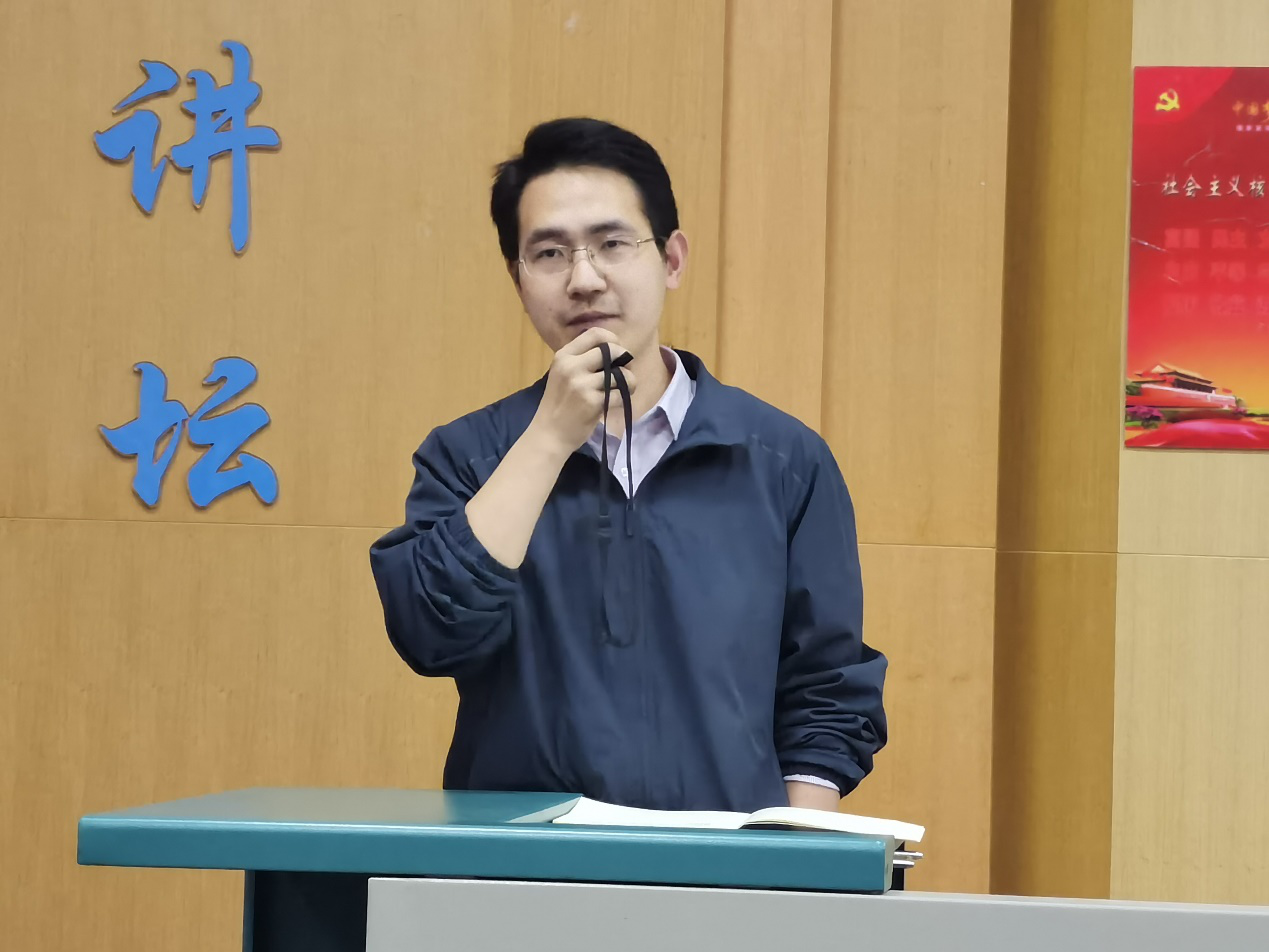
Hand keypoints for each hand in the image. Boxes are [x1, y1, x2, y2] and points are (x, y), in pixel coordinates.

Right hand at [527, 326, 636, 454]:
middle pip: (612, 350)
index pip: (595, 333)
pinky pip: (621, 393)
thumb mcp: (562, 373)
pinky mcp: (592, 402)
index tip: (616, 353)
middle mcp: (572, 366)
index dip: (613, 340)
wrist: (549, 434)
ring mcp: (582, 384)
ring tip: (623, 388)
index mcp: (564, 355)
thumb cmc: (558, 404)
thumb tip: (614, 348)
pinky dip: (624, 397)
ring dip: (629, 381)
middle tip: (623, 372)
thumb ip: (582, 359)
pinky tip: (618, 401)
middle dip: (624, 360)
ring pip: (620, 373)